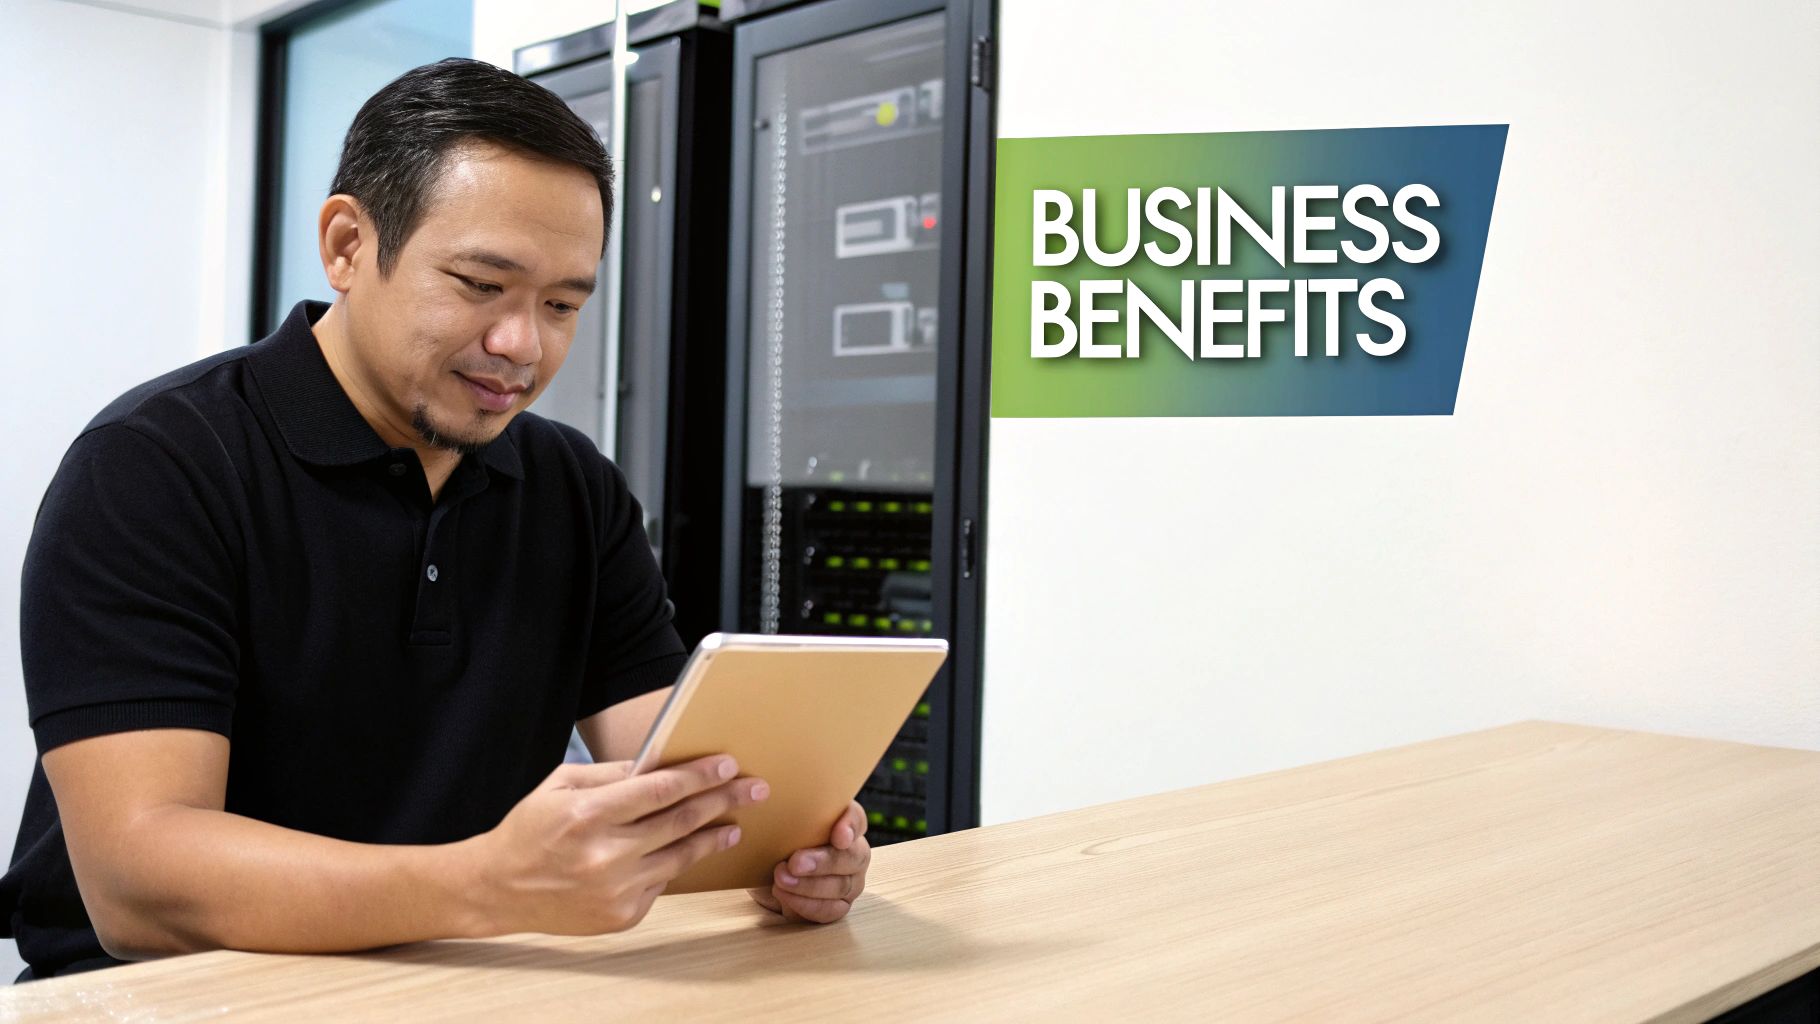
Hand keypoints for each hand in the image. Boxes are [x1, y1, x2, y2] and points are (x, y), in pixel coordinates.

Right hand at [465, 754, 769, 936]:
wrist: (498, 889)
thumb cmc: (529, 830)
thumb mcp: (561, 786)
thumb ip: (612, 775)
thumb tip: (661, 762)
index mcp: (589, 814)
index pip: (661, 790)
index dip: (700, 776)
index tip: (728, 766)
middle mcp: (606, 854)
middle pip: (681, 821)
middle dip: (723, 801)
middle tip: (754, 788)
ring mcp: (616, 890)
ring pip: (681, 856)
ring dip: (714, 837)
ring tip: (734, 823)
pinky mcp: (622, 915)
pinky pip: (661, 883)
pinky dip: (675, 864)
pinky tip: (686, 851)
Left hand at [748, 799, 869, 923]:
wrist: (763, 876)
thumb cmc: (773, 843)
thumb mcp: (772, 825)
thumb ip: (776, 811)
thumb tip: (761, 798)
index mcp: (842, 823)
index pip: (856, 818)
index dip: (850, 825)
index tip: (838, 836)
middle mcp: (853, 851)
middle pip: (853, 856)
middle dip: (824, 861)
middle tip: (795, 863)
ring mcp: (850, 881)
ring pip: (842, 885)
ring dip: (810, 885)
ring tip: (781, 880)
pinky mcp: (838, 906)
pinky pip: (831, 910)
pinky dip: (807, 905)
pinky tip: (785, 896)